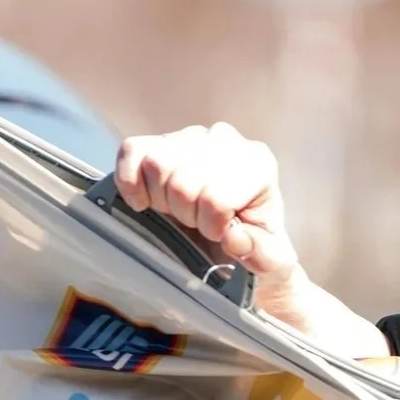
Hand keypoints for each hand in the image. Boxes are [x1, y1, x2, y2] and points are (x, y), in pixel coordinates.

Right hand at [114, 125, 389, 361]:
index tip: (219, 234)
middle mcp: (225, 139)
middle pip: (182, 180)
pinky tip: (143, 203)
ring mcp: (190, 137)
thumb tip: (233, 236)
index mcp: (258, 164)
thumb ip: (261, 253)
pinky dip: (129, 180)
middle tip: (196, 225)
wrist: (234, 248)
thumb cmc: (255, 251)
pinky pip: (132, 151)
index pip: (216, 196)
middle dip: (185, 214)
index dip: (211, 226)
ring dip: (160, 199)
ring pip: (156, 163)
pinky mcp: (159, 142)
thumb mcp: (270, 262)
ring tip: (176, 212)